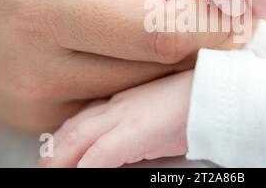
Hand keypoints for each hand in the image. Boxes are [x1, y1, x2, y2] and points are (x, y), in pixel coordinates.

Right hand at [0, 0, 241, 132]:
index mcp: (43, 7)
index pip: (156, 30)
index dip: (210, 24)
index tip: (237, 9)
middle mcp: (43, 68)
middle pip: (159, 68)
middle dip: (206, 46)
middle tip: (227, 18)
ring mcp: (42, 104)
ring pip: (143, 94)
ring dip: (180, 67)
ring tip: (192, 33)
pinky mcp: (42, 121)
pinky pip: (116, 108)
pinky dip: (146, 85)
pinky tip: (148, 57)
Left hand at [40, 70, 192, 167]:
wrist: (221, 89)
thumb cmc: (202, 97)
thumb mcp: (167, 109)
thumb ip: (147, 121)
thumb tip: (139, 140)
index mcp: (129, 97)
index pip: (88, 113)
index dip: (69, 131)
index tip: (58, 146)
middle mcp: (122, 103)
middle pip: (76, 124)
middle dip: (56, 146)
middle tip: (45, 164)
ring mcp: (127, 114)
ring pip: (79, 136)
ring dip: (61, 158)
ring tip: (50, 172)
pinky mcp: (138, 131)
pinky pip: (102, 153)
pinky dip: (85, 167)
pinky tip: (78, 175)